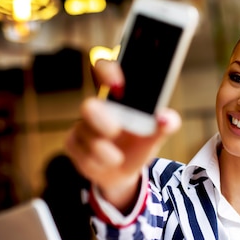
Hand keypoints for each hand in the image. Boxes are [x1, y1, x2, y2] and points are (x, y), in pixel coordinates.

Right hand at [64, 59, 181, 209]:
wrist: (123, 171)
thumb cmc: (138, 144)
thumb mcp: (155, 135)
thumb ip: (166, 124)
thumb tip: (166, 119)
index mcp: (116, 95)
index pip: (104, 68)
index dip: (107, 71)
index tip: (119, 87)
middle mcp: (97, 106)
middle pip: (88, 106)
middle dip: (101, 121)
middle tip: (116, 131)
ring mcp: (82, 125)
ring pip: (88, 136)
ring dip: (106, 152)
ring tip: (117, 157)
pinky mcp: (73, 143)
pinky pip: (82, 153)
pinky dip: (98, 163)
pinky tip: (106, 163)